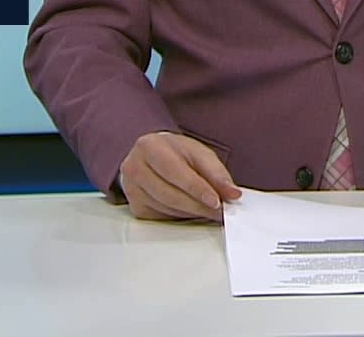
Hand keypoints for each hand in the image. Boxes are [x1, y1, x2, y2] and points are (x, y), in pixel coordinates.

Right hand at [118, 131, 241, 221]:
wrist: (153, 156)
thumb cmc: (176, 153)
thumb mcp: (199, 154)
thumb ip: (217, 173)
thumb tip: (232, 194)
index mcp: (149, 146)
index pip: (175, 172)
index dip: (197, 189)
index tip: (217, 201)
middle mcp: (134, 166)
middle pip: (169, 194)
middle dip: (198, 205)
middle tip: (219, 211)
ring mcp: (131, 188)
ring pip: (166, 208)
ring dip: (191, 213)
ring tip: (209, 210)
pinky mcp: (135, 205)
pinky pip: (161, 217)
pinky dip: (180, 216)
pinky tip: (190, 210)